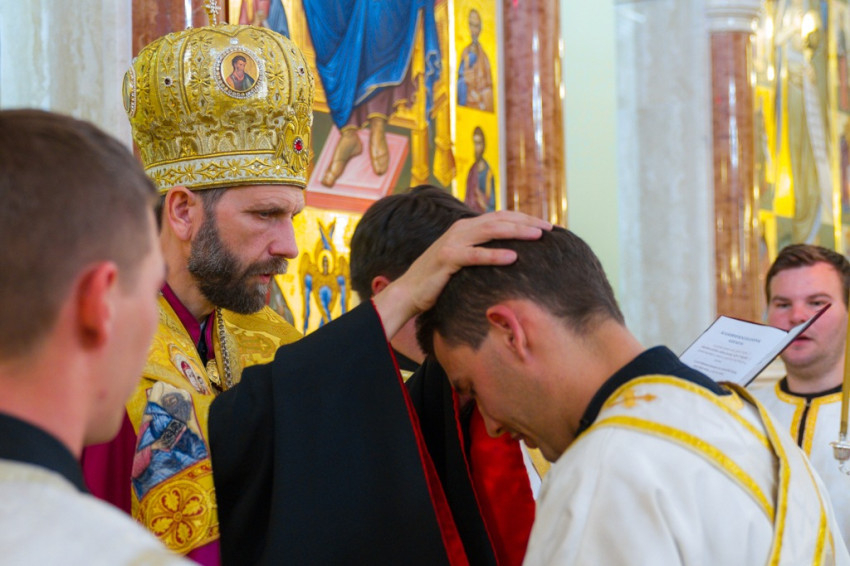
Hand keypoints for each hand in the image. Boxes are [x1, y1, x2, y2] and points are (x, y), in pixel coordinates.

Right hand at [373, 211, 551, 338]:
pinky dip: (494, 255)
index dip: (523, 218)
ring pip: (490, 231)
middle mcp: (460, 230)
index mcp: (465, 228)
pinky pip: (475, 255)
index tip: (545, 225)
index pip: (500, 217)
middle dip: (526, 222)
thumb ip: (480, 251)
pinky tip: (513, 257)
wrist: (408, 292)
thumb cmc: (438, 280)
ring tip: (538, 236)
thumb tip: (507, 254)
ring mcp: (453, 242)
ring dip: (516, 232)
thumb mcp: (462, 260)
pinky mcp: (447, 258)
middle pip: (499, 219)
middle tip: (549, 228)